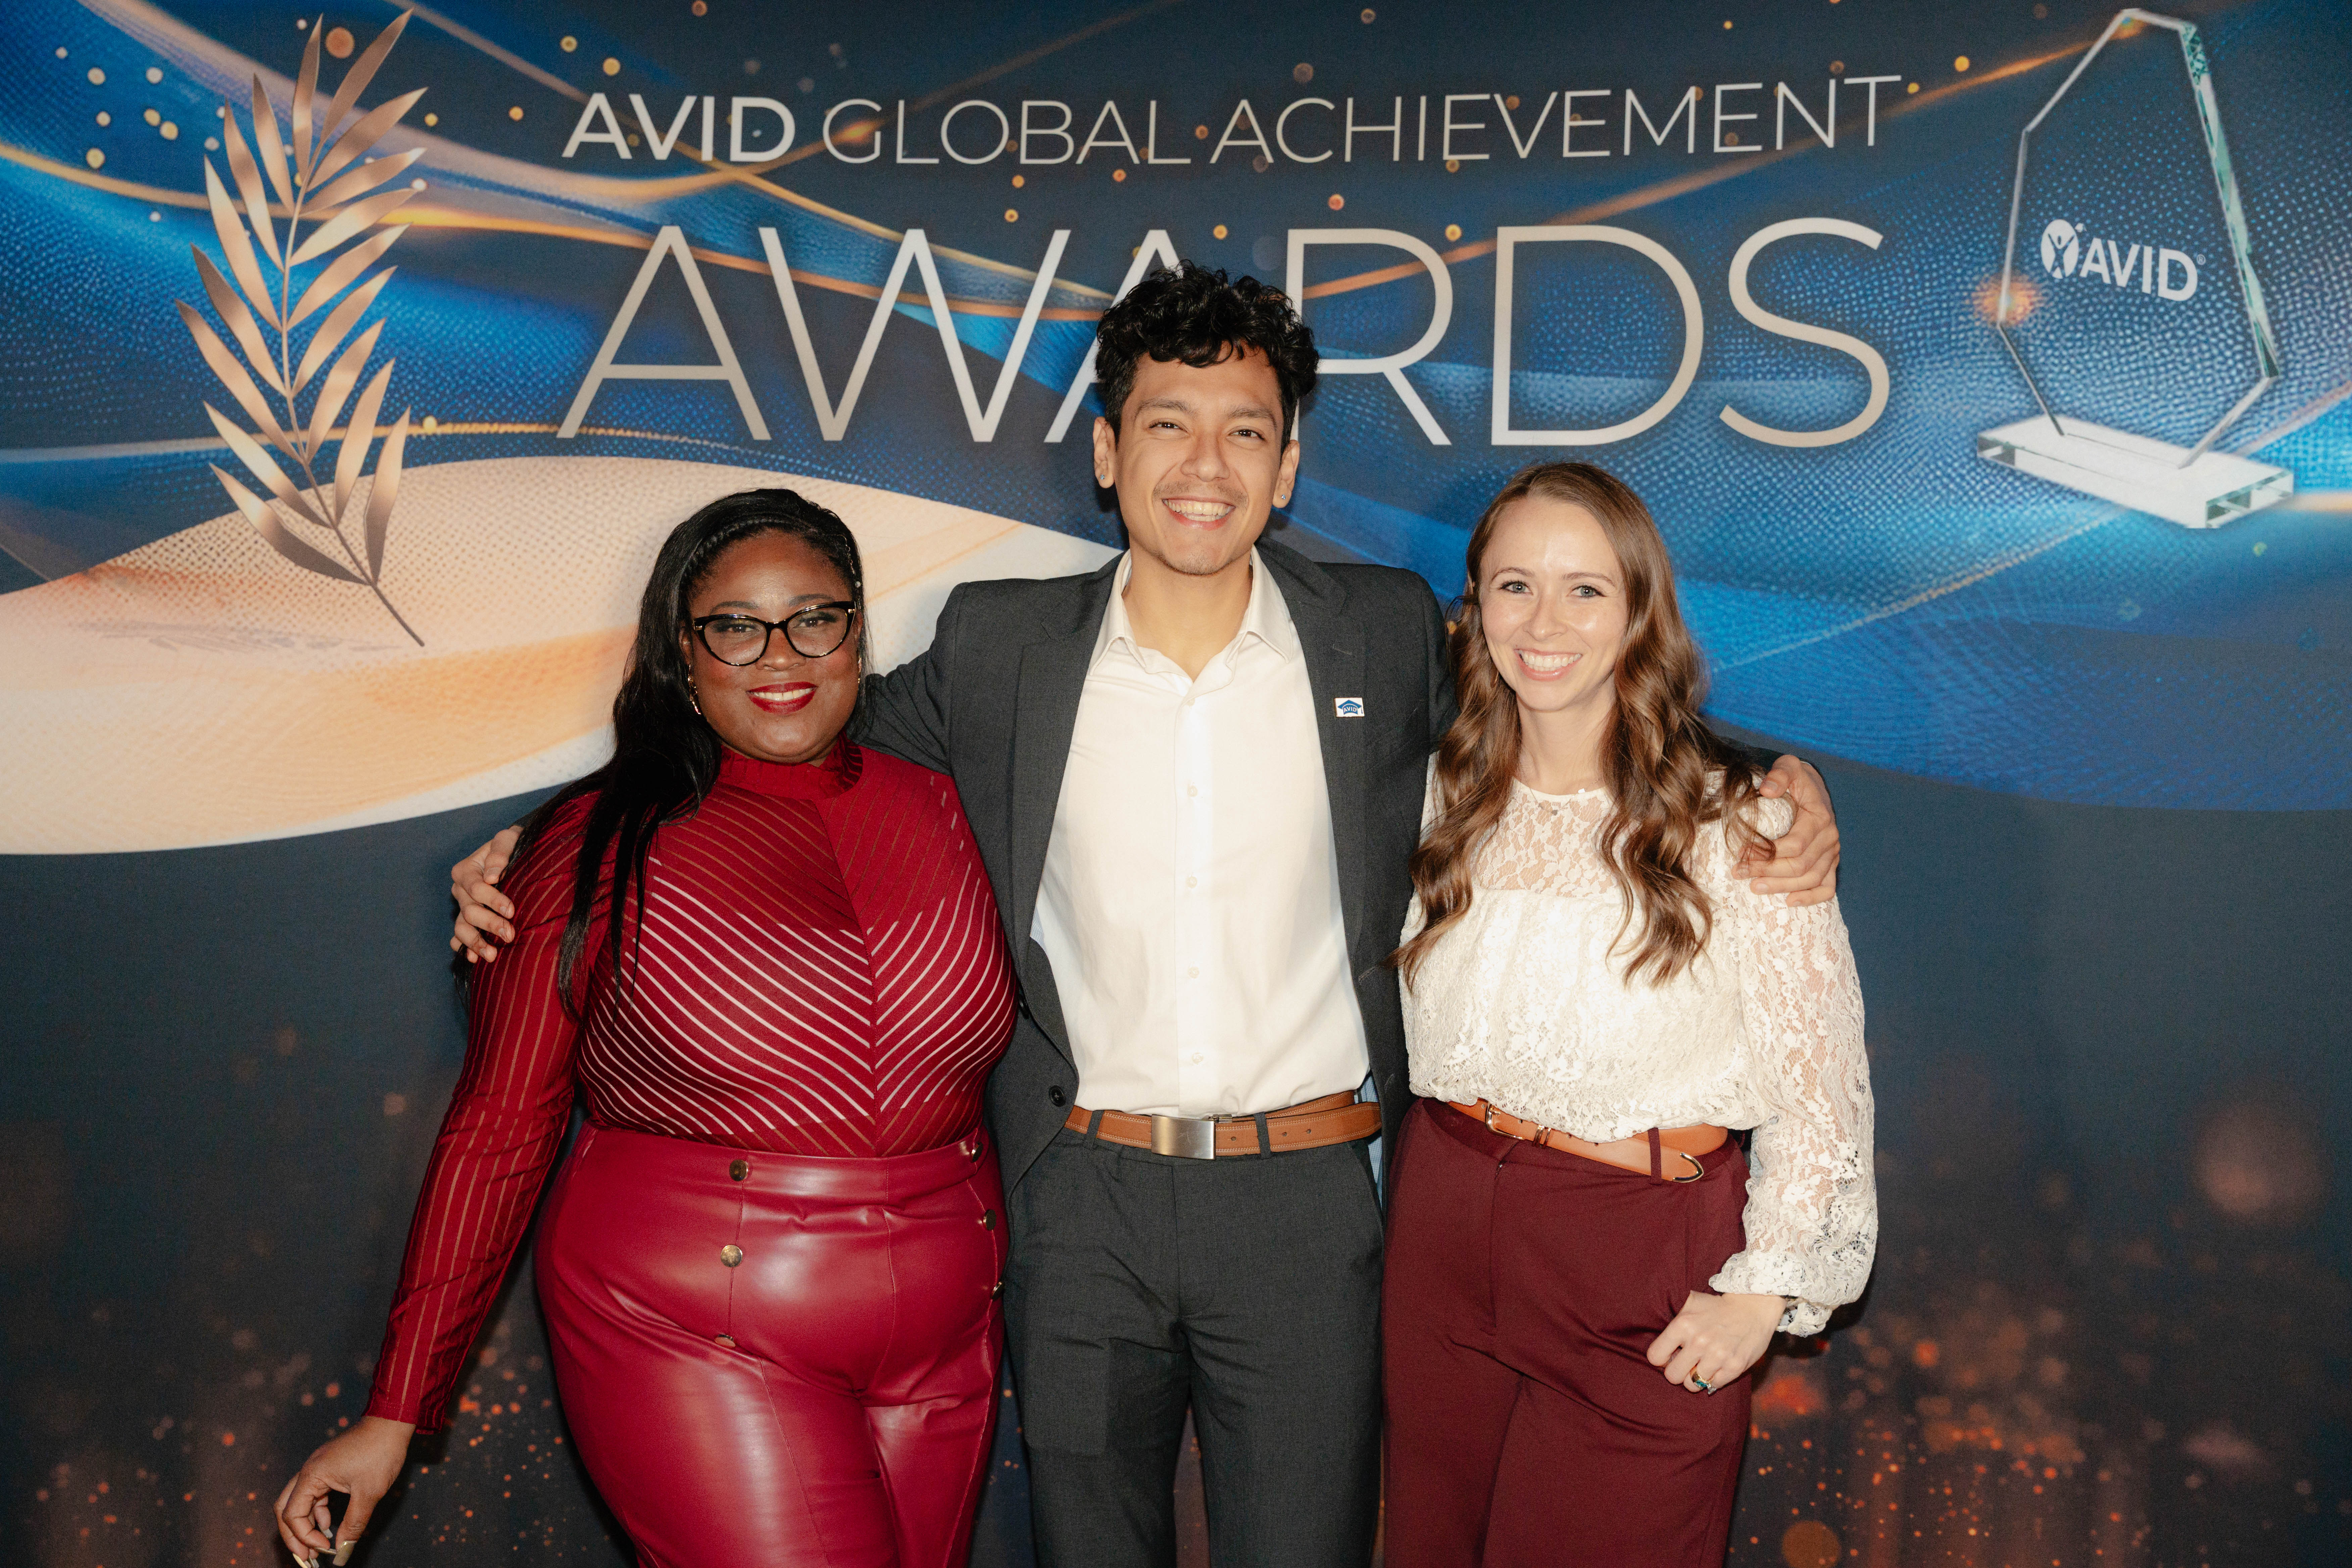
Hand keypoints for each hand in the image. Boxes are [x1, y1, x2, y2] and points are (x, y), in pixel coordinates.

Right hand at [274, 1415, 413, 1563]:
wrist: (393, 1422)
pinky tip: (329, 1525)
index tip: (324, 1550)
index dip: (305, 1537)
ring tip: (318, 1545)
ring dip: (305, 1524)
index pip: (292, 1515)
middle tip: (306, 1557)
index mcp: (311, 1475)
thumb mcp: (368, 1493)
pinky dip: (317, 1512)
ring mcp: (317, 1468)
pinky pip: (314, 1494)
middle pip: (286, 1509)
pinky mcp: (328, 1467)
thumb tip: (342, 1553)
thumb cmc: (381, 1452)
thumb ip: (353, 1525)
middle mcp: (308, 1471)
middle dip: (293, 1535)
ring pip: (298, 1502)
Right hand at [449, 827, 520, 962]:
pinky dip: (465, 948)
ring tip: (492, 955)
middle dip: (490, 924)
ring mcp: (462, 907)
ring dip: (475, 942)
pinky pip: (459, 937)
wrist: (514, 854)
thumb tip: (493, 876)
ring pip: (462, 928)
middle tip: (510, 935)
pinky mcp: (467, 920)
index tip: (511, 910)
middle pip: (470, 911)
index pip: (476, 888)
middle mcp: (460, 890)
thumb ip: (500, 852)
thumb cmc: (512, 845)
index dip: (493, 900)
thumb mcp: (508, 840)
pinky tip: (474, 959)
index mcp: (466, 870)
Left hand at [1645, 1291, 1784, 1393]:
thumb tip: (1656, 1344)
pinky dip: (1714, 1378)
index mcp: (1683, 1325)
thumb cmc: (1717, 1308)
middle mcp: (1698, 1342)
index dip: (1661, 1358)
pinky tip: (1718, 1365)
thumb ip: (1672, 1322)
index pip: (1655, 1356)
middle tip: (1686, 1364)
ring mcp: (1717, 1356)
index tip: (1670, 1356)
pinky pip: (1713, 1385)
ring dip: (1696, 1376)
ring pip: (1692, 1384)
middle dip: (1677, 1371)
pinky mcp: (1734, 1367)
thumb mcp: (1690, 1304)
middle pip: (1672, 1376)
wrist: (1753, 1307)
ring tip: (1702, 1364)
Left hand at [1746, 756, 1838, 906]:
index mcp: (1820, 818)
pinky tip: (1789, 902)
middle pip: (1800, 866)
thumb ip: (1779, 774)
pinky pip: (1827, 887)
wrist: (1811, 787)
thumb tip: (1766, 790)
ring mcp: (1832, 853)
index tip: (1740, 853)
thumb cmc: (1795, 779)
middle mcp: (1830, 838)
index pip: (1795, 845)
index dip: (1767, 853)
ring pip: (1811, 879)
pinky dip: (1811, 898)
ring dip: (1781, 887)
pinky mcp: (1831, 863)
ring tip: (1753, 888)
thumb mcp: (1788, 767)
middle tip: (1738, 872)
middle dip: (1767, 872)